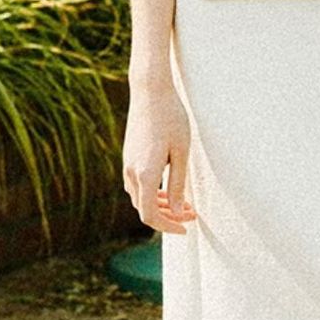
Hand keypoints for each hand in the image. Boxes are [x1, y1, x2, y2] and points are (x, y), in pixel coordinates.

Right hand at [122, 80, 198, 232]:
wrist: (150, 91)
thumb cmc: (171, 118)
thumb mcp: (181, 152)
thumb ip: (177, 184)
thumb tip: (178, 212)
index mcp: (144, 174)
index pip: (150, 215)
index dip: (168, 226)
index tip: (186, 228)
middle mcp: (131, 172)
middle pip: (144, 209)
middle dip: (168, 216)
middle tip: (192, 214)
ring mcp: (127, 163)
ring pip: (140, 197)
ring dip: (160, 204)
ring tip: (183, 202)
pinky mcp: (128, 155)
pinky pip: (136, 184)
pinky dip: (151, 192)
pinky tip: (167, 187)